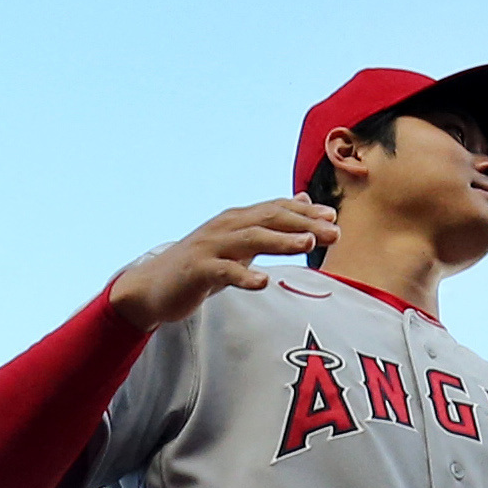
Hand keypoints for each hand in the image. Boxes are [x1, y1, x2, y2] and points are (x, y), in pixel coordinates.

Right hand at [105, 198, 341, 331]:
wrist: (153, 286)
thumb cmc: (201, 265)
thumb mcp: (237, 241)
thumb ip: (268, 223)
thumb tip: (301, 200)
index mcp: (237, 219)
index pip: (276, 209)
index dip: (305, 212)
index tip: (334, 217)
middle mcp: (226, 226)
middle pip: (269, 219)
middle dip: (303, 224)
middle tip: (333, 232)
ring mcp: (211, 247)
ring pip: (250, 239)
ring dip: (280, 241)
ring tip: (306, 244)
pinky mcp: (198, 271)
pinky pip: (224, 272)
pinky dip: (243, 276)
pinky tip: (263, 283)